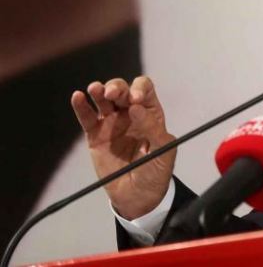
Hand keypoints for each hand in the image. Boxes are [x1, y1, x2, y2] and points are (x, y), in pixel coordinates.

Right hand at [70, 76, 174, 219]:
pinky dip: (81, 106)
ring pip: (103, 100)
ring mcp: (112, 123)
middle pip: (122, 90)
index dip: (139, 89)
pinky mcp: (96, 135)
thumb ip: (152, 128)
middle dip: (117, 88)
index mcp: (150, 113)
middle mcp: (130, 113)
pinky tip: (78, 97)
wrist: (138, 196)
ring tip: (95, 90)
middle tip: (113, 95)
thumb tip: (136, 107)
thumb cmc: (156, 171)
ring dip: (99, 91)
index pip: (144, 90)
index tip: (135, 99)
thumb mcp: (163, 150)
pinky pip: (87, 117)